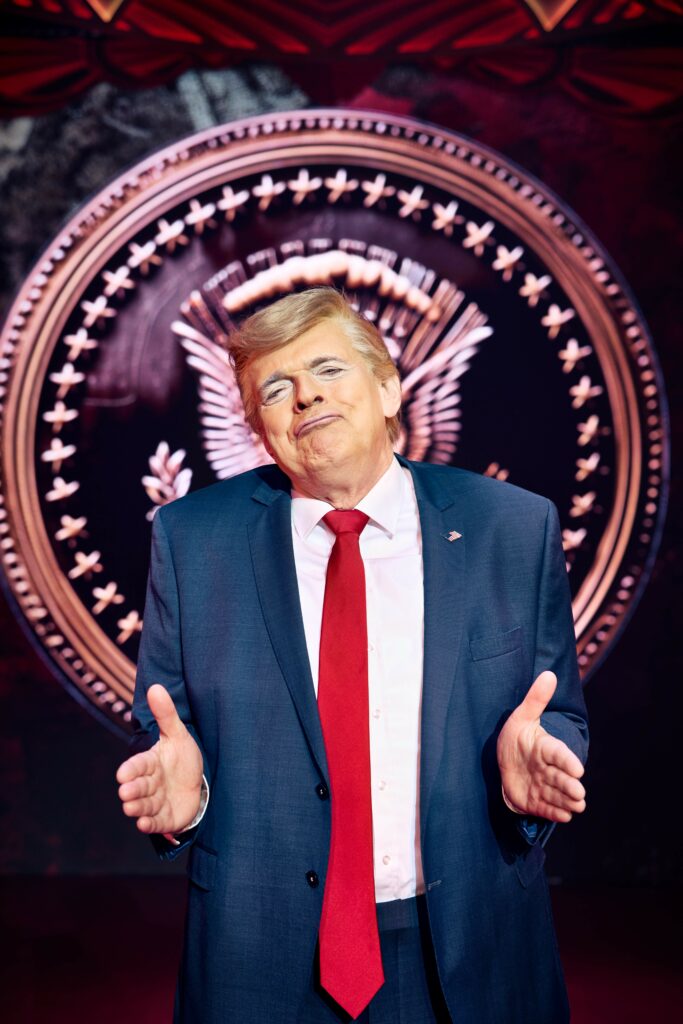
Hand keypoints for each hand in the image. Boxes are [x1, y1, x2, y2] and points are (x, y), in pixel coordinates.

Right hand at [116, 684, 202, 834]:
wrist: (197, 784)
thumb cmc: (181, 758)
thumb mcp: (178, 734)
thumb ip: (166, 714)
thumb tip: (155, 687)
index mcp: (151, 762)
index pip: (139, 765)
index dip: (132, 769)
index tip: (123, 773)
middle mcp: (150, 783)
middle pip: (140, 786)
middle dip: (133, 789)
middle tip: (125, 792)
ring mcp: (156, 802)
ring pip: (144, 805)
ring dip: (137, 807)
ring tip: (130, 808)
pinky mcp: (164, 818)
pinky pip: (155, 822)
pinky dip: (148, 824)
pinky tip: (143, 824)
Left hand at [497, 671, 585, 822]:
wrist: (505, 764)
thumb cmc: (516, 738)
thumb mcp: (521, 718)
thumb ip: (536, 699)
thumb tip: (549, 674)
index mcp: (546, 748)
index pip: (558, 754)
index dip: (566, 761)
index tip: (577, 768)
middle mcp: (548, 769)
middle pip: (561, 778)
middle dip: (570, 785)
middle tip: (579, 793)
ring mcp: (543, 786)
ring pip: (557, 794)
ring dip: (566, 800)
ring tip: (577, 805)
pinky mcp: (537, 801)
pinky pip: (546, 808)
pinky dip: (554, 812)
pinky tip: (563, 816)